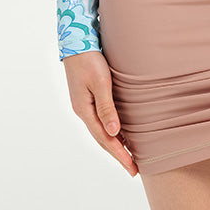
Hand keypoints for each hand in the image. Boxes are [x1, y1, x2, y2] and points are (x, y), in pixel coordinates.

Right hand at [62, 51, 138, 176]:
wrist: (76, 40)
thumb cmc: (89, 59)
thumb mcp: (100, 82)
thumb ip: (106, 107)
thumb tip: (113, 133)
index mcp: (84, 110)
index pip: (104, 139)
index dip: (119, 154)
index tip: (132, 167)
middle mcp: (83, 110)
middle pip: (102, 138)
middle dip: (118, 154)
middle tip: (133, 168)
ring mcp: (84, 104)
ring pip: (102, 130)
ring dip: (115, 143)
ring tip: (129, 155)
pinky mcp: (88, 96)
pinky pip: (102, 119)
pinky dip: (111, 129)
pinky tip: (120, 131)